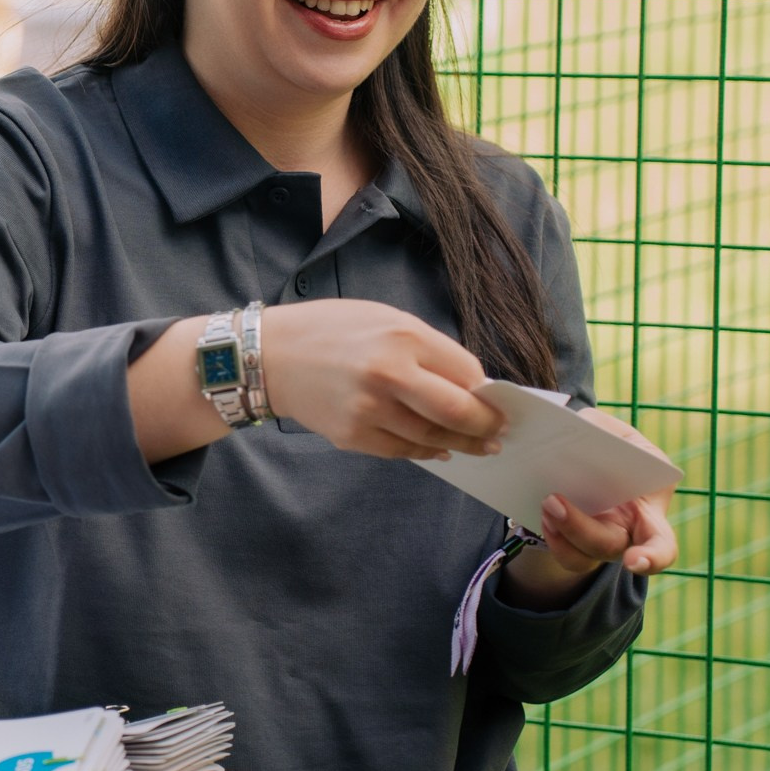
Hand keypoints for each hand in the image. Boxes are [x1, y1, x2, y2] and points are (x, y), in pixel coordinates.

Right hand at [258, 300, 506, 459]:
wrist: (270, 355)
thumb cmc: (331, 330)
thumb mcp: (385, 319)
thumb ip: (428, 349)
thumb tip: (469, 387)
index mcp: (403, 337)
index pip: (466, 373)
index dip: (488, 392)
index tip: (499, 401)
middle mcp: (389, 374)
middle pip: (457, 412)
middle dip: (486, 426)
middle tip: (499, 433)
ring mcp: (369, 409)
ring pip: (432, 437)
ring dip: (460, 444)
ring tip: (477, 446)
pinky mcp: (352, 435)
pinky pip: (402, 450)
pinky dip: (425, 451)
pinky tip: (437, 448)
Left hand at [503, 409, 679, 603]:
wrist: (590, 457)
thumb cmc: (614, 446)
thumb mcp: (616, 433)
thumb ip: (603, 431)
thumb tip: (578, 433)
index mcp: (650, 512)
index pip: (661, 546)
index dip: (651, 558)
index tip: (633, 562)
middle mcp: (626, 536)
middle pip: (607, 547)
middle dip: (578, 528)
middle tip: (553, 501)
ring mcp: (597, 544)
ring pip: (579, 558)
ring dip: (558, 533)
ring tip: (544, 502)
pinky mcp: (570, 543)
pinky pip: (559, 550)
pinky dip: (546, 531)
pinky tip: (538, 509)